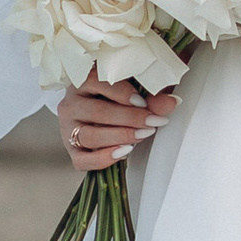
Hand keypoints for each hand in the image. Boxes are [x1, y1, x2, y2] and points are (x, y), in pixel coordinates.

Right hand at [56, 73, 174, 169]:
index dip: (122, 93)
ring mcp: (67, 129)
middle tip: (152, 123)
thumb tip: (172, 103)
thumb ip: (152, 96)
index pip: (97, 82)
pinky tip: (124, 152)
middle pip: (97, 112)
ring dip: (119, 137)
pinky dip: (103, 159)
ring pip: (89, 136)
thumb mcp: (135, 90)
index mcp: (83, 81)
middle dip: (129, 119)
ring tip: (142, 136)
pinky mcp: (71, 150)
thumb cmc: (117, 96)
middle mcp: (70, 104)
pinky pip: (82, 160)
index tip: (144, 103)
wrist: (98, 111)